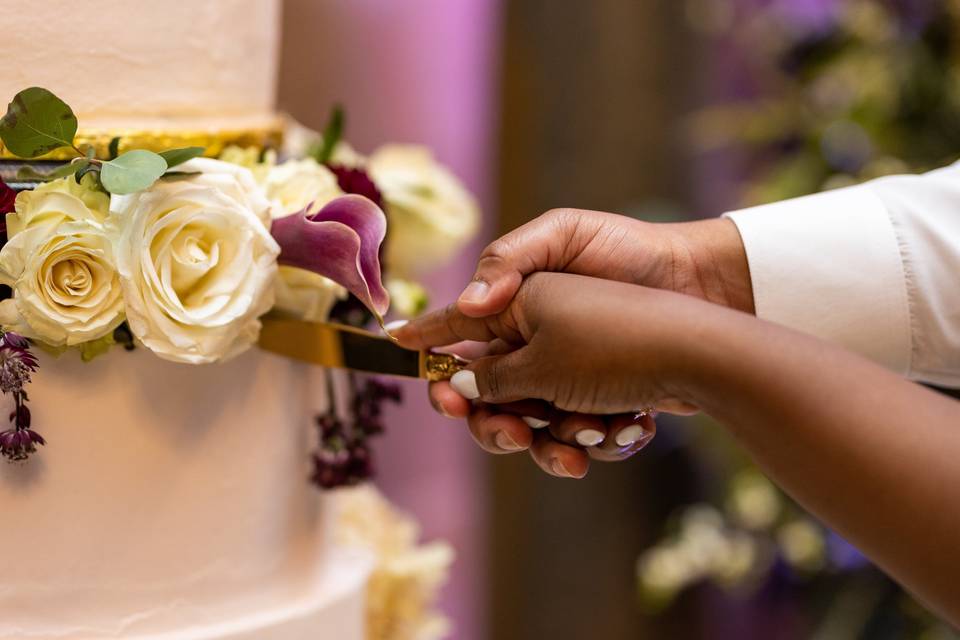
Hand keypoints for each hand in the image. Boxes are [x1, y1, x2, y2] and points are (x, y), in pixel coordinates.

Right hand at [417, 210, 749, 470]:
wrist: (709, 294)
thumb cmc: (632, 260)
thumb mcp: (563, 238)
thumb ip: (507, 266)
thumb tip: (464, 305)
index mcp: (517, 304)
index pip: (457, 328)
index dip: (426, 343)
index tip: (397, 350)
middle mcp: (535, 344)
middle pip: (485, 398)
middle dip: (491, 422)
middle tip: (511, 433)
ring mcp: (567, 377)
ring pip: (529, 427)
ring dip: (547, 443)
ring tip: (579, 443)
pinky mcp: (601, 400)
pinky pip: (575, 437)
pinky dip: (593, 441)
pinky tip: (621, 430)